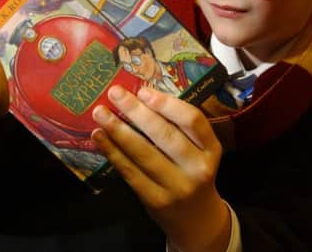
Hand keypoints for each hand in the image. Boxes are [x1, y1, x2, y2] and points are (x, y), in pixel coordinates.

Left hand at [91, 86, 230, 251]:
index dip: (167, 104)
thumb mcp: (200, 152)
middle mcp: (197, 168)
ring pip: (144, 153)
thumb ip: (179, 129)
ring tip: (100, 113)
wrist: (197, 220)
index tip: (144, 91)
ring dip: (118, 130)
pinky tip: (99, 137)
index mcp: (211, 149)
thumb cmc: (193, 173)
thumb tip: (140, 97)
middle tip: (115, 93)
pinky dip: (113, 152)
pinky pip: (130, 172)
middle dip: (136, 111)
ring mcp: (177, 186)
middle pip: (165, 135)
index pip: (193, 121)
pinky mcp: (156, 200)